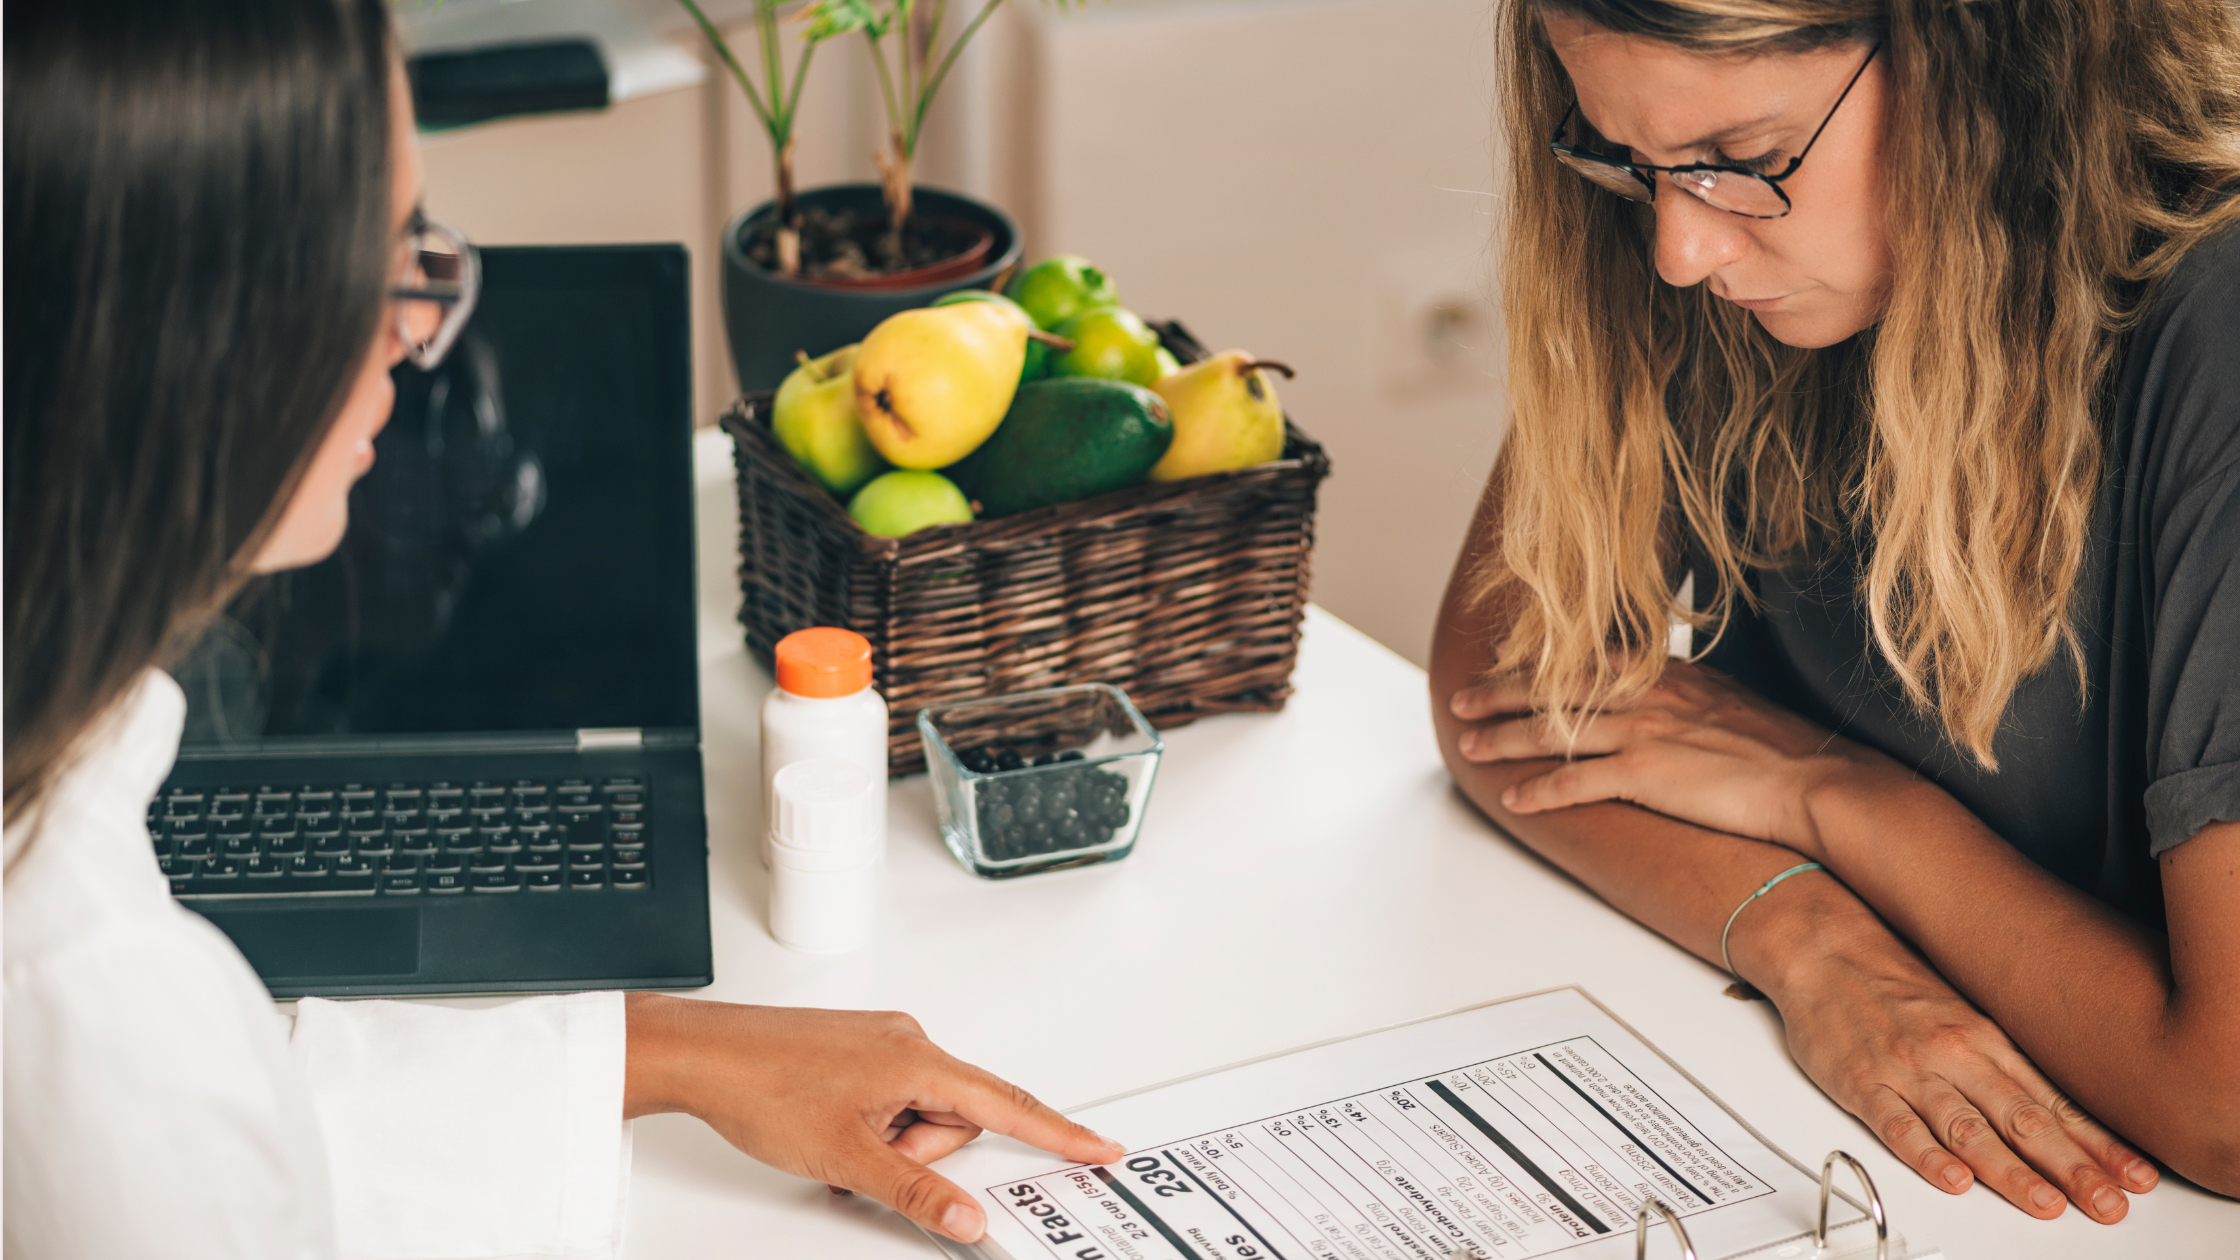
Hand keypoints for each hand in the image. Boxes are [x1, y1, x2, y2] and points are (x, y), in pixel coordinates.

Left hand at [623, 995, 1122, 1242]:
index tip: (1100, 1146)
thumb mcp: (848, 1158)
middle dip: (922, 1153)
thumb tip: (967, 1216)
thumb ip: (917, 1191)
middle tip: (870, 1163)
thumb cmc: (763, 1086)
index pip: (1007, 1104)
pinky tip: (834, 1131)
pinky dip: (875, 1126)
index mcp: (919, 1058)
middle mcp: (908, 1040)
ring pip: (921, 1113)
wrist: (702, 1054)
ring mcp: (881, 1043)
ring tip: (840, 1146)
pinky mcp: (858, 1050)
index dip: (1059, 1132)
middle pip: (957, 1117)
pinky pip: (893, 1098)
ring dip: (892, 1143)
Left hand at [1449, 659, 1902, 855]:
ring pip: (1553, 731)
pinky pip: (1576, 783)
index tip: (1503, 665)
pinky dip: (1540, 791)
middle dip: (1501, 692)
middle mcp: (1650, 695)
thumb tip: (1662, 698)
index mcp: (1669, 673)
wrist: (1817, 780)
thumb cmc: (1781, 749)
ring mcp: (1646, 732)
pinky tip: (1514, 799)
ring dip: (1504, 739)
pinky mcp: (1648, 775)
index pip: (1587, 661)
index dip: (1537, 664)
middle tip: (1462, 700)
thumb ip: (1685, 693)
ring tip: (1469, 747)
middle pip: (1555, 687)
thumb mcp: (1727, 701)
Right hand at [1746, 897, 2159, 1222]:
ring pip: (1967, 1128)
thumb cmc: (1892, 982)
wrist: (1824, 946)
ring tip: (2045, 1203)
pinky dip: (1926, 1154)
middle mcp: (1955, 1055)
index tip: (2133, 1176)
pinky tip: (1952, 1178)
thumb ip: (2006, 1065)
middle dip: (2071, 1166)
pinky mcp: (1860, 1082)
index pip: (2054, 1103)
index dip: (2097, 1145)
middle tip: (2106, 1202)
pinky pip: (1896, 1124)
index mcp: (1987, 1040)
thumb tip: (2061, 1113)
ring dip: (2010, 1170)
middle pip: (2022, 1120)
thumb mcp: (1964, 1012)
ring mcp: (1908, 1070)